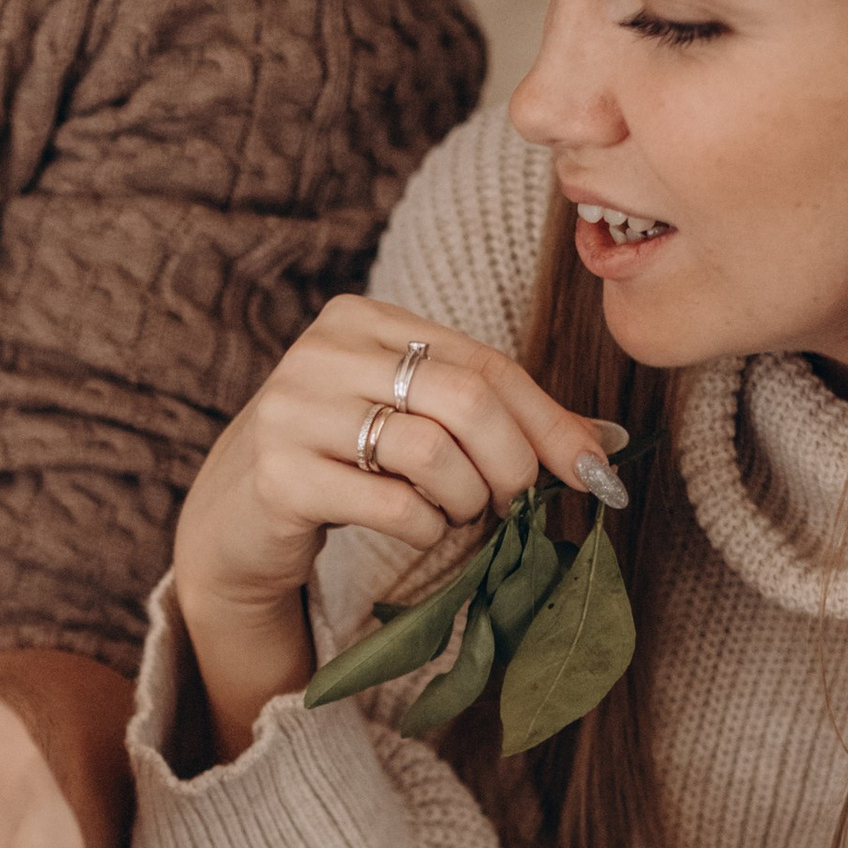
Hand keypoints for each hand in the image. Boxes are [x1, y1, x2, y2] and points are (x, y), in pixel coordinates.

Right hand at [172, 295, 618, 757]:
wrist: (238, 520)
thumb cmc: (345, 463)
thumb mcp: (417, 423)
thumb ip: (503, 422)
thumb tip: (609, 446)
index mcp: (363, 319)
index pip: (484, 362)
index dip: (549, 422)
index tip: (596, 475)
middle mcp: (322, 350)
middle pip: (465, 399)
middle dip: (511, 466)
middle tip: (511, 505)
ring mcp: (294, 410)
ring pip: (432, 452)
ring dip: (467, 501)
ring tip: (455, 514)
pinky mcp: (279, 475)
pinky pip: (392, 504)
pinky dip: (426, 527)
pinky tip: (417, 528)